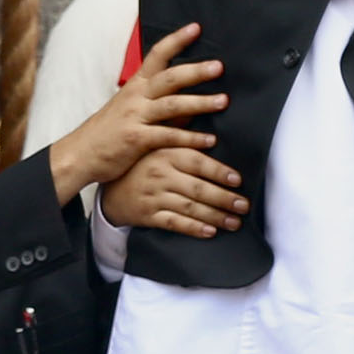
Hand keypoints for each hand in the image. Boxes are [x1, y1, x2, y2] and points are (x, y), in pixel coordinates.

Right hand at [48, 23, 226, 202]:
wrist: (81, 154)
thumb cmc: (109, 130)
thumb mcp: (130, 108)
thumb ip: (157, 101)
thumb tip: (191, 96)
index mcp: (136, 85)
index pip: (157, 55)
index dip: (176, 40)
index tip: (196, 28)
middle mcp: (136, 97)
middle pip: (170, 78)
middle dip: (196, 71)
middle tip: (220, 67)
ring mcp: (135, 117)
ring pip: (172, 105)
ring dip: (200, 102)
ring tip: (223, 101)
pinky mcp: (136, 139)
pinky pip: (167, 136)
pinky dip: (190, 138)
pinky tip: (210, 139)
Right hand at [99, 147, 245, 239]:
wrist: (110, 191)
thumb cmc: (140, 167)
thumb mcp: (156, 145)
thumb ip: (181, 136)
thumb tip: (205, 122)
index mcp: (165, 154)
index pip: (197, 162)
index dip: (219, 172)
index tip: (237, 180)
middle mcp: (160, 175)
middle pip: (198, 188)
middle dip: (224, 198)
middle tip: (243, 205)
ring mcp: (154, 196)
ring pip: (190, 207)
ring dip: (215, 216)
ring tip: (234, 222)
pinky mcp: (148, 215)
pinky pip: (174, 223)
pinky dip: (193, 228)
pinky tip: (210, 231)